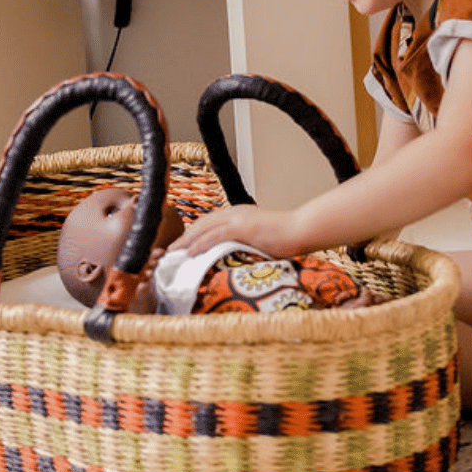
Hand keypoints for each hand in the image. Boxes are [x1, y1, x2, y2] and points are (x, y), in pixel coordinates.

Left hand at [173, 204, 306, 258]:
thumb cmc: (287, 238)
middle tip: (170, 250)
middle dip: (184, 236)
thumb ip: (245, 245)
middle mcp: (235, 213)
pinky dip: (201, 243)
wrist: (302, 230)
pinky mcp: (243, 226)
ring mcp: (238, 218)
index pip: (208, 223)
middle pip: (202, 223)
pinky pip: (216, 234)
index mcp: (238, 215)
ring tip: (173, 252)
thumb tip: (233, 259)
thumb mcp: (260, 240)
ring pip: (204, 227)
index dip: (193, 234)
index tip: (181, 246)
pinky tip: (191, 252)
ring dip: (187, 240)